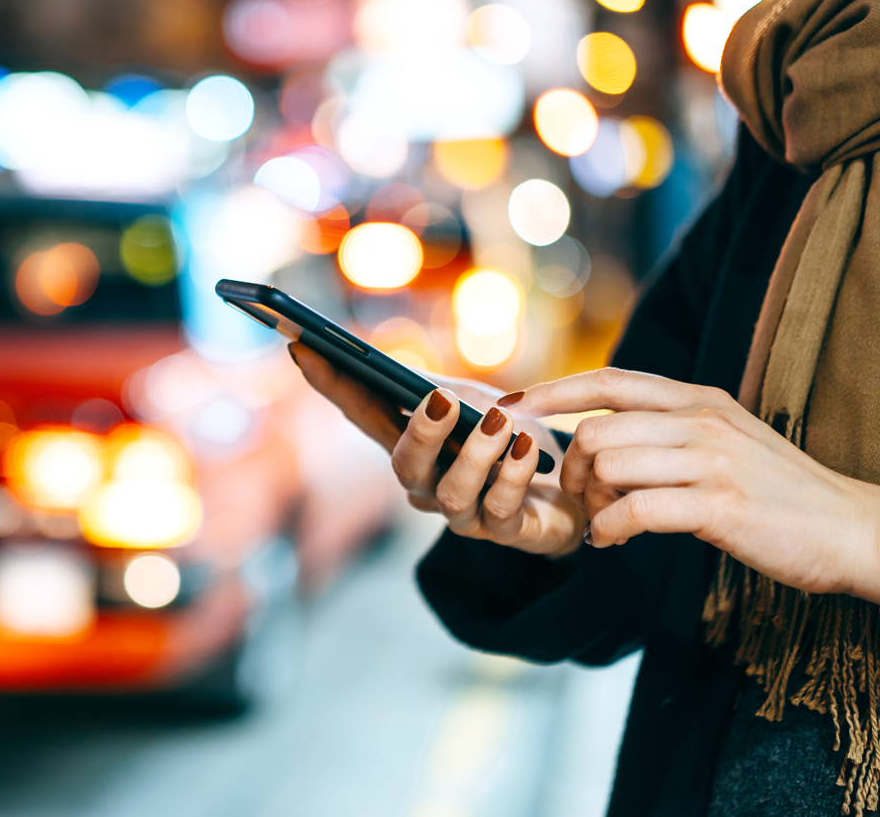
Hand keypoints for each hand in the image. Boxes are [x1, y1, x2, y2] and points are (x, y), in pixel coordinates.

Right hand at [289, 343, 585, 557]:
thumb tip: (395, 374)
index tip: (302, 347)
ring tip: (500, 423)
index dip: (330, 385)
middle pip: (404, 465)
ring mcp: (464, 514)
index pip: (361, 413)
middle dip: (420, 432)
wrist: (577, 488)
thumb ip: (435, 391)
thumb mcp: (474, 402)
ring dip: (476, 455)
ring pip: (451, 493)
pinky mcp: (506, 532)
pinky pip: (501, 508)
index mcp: (412, 445)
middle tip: (439, 400)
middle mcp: (428, 485)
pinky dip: (513, 475)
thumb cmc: (513, 440)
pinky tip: (526, 448)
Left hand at [505, 367, 879, 605]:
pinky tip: (612, 541)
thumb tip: (601, 436)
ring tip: (603, 523)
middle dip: (571, 471)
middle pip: (597, 432)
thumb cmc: (776, 491)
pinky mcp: (718, 506)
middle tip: (582, 500)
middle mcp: (700, 420)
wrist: (849, 529)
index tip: (512, 405)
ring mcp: (710, 461)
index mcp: (697, 400)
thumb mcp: (723, 441)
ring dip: (589, 502)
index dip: (553, 392)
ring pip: (608, 466)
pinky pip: (634, 510)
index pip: (608, 381)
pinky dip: (609, 529)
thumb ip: (667, 431)